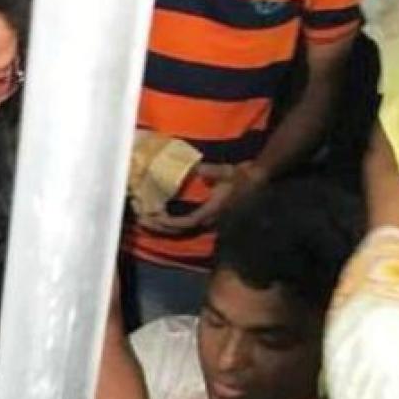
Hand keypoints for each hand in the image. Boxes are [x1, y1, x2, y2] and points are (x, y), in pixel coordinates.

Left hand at [137, 162, 266, 234]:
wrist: (255, 182)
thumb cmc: (241, 176)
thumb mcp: (225, 171)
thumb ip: (209, 171)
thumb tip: (194, 167)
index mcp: (212, 211)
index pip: (187, 222)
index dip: (170, 223)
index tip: (155, 218)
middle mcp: (209, 220)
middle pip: (180, 231)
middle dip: (161, 227)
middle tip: (143, 220)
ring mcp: (208, 221)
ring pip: (181, 231)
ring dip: (163, 227)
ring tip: (146, 221)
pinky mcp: (206, 219)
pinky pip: (185, 225)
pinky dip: (171, 224)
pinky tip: (159, 218)